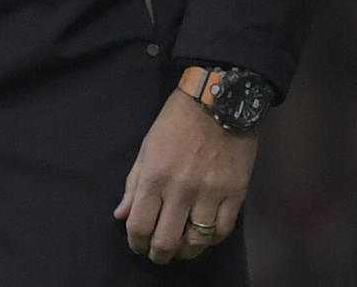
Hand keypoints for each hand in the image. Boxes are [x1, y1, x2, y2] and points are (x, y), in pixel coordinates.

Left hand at [114, 89, 257, 263]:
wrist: (218, 101)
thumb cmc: (176, 122)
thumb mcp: (147, 148)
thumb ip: (134, 184)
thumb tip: (121, 214)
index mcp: (155, 176)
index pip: (139, 224)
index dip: (136, 242)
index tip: (138, 245)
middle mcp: (181, 189)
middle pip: (166, 240)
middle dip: (158, 254)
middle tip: (158, 255)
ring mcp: (210, 193)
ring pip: (196, 241)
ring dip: (186, 251)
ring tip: (181, 249)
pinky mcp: (235, 193)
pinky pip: (223, 230)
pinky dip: (212, 239)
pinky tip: (204, 235)